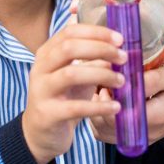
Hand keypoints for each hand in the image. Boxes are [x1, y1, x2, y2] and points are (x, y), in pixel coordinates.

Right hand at [22, 23, 126, 163]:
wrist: (41, 132)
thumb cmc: (64, 97)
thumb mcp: (78, 73)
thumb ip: (93, 59)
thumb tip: (119, 48)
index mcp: (47, 53)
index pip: (70, 32)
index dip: (97, 32)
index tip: (120, 39)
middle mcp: (40, 68)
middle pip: (69, 48)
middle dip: (101, 49)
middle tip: (123, 58)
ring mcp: (41, 91)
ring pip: (71, 74)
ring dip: (102, 75)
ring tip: (121, 81)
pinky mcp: (48, 114)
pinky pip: (75, 107)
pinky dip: (99, 107)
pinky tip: (116, 107)